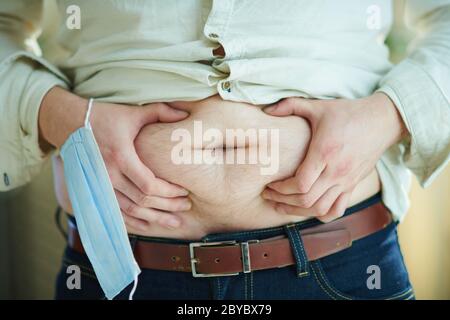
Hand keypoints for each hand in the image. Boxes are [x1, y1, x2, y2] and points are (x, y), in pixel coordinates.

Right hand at [38, 87, 190, 230]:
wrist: (70, 123)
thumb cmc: (106, 117)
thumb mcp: (134, 112)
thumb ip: (161, 112)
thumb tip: (185, 113)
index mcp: (121, 156)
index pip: (148, 184)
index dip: (169, 192)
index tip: (185, 191)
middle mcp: (109, 174)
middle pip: (142, 200)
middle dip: (167, 206)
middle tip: (186, 206)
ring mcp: (101, 185)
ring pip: (130, 210)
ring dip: (154, 218)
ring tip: (174, 221)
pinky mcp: (96, 190)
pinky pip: (116, 212)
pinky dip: (133, 222)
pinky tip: (149, 226)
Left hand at [261, 93, 406, 221]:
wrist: (382, 120)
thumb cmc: (347, 113)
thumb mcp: (318, 106)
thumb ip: (291, 105)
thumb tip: (268, 110)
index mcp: (324, 153)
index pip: (300, 183)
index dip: (281, 189)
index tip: (269, 185)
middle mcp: (336, 171)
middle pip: (307, 200)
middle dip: (283, 201)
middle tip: (268, 195)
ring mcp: (346, 181)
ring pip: (320, 209)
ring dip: (298, 211)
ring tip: (281, 206)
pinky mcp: (353, 185)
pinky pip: (337, 210)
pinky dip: (321, 214)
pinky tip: (308, 209)